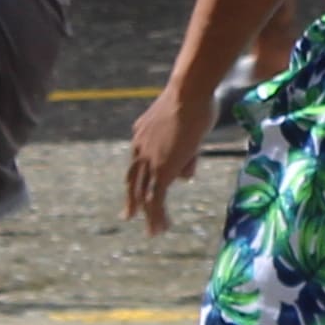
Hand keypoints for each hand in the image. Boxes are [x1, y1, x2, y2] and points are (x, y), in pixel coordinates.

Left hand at [121, 82, 212, 233]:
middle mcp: (140, 148)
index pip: (139, 160)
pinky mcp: (160, 170)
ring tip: (153, 231)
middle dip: (132, 199)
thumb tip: (186, 176)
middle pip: (133, 179)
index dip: (139, 176)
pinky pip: (155, 199)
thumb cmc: (195, 100)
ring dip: (148, 214)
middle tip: (129, 215)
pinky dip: (156, 216)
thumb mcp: (190, 128)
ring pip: (143, 193)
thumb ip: (186, 154)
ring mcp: (149, 160)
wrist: (189, 94)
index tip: (138, 188)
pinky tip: (161, 228)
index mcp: (143, 133)